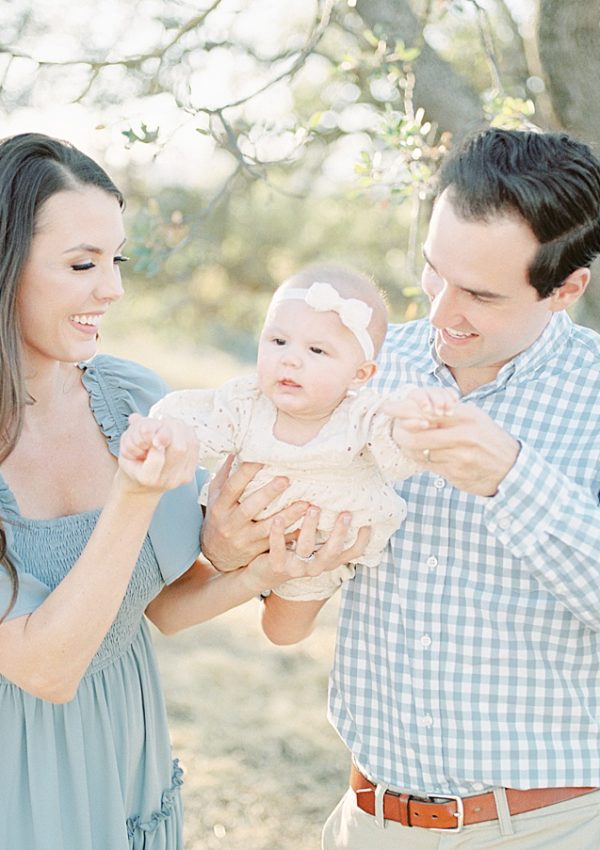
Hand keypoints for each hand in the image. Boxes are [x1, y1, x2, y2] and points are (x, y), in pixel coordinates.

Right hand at [118, 413, 198, 493]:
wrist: (144, 483)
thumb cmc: (134, 462)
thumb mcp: (127, 447)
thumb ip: (134, 432)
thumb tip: (137, 418)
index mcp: (147, 477)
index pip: (157, 458)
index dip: (158, 439)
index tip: (153, 432)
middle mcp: (167, 480)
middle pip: (179, 448)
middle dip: (170, 428)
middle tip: (160, 423)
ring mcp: (182, 477)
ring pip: (190, 443)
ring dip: (179, 427)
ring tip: (166, 426)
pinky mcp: (191, 471)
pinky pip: (195, 444)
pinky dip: (186, 432)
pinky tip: (175, 432)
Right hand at [201, 457, 308, 570]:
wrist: (215, 554)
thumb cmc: (218, 518)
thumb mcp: (215, 496)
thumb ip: (225, 475)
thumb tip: (236, 450)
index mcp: (220, 506)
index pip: (232, 487)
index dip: (246, 472)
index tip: (262, 458)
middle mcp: (230, 523)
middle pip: (249, 507)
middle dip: (268, 493)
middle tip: (286, 479)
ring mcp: (243, 538)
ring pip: (267, 527)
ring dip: (287, 515)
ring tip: (306, 504)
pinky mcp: (255, 550)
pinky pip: (276, 542)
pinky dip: (291, 535)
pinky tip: (306, 526)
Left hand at [244, 508, 370, 592]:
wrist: (261, 575)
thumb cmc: (292, 552)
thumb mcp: (312, 544)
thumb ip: (325, 531)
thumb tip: (341, 503)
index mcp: (326, 561)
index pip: (351, 554)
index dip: (362, 541)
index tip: (367, 522)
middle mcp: (315, 567)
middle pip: (332, 552)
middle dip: (340, 532)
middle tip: (346, 513)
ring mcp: (296, 569)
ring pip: (306, 547)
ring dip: (310, 527)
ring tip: (312, 508)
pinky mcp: (276, 566)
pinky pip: (278, 548)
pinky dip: (278, 532)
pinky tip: (278, 517)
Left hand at [386, 386, 458, 428]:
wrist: (418, 412)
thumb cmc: (411, 419)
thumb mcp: (408, 421)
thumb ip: (412, 424)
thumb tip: (424, 424)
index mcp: (415, 395)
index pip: (419, 395)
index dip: (423, 402)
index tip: (427, 410)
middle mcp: (426, 391)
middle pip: (433, 393)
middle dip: (437, 403)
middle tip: (440, 414)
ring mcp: (436, 391)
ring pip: (443, 392)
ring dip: (447, 402)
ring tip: (449, 414)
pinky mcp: (445, 392)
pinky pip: (450, 391)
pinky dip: (453, 395)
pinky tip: (456, 402)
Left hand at [386, 399, 519, 495]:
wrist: (512, 468)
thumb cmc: (488, 439)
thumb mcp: (473, 418)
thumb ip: (446, 414)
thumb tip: (412, 412)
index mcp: (466, 416)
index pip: (427, 410)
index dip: (403, 410)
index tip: (387, 408)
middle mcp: (463, 435)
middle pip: (417, 435)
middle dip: (402, 434)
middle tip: (397, 433)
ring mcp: (460, 456)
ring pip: (421, 452)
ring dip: (415, 449)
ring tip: (419, 446)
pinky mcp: (457, 474)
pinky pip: (430, 466)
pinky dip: (426, 461)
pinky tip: (433, 457)